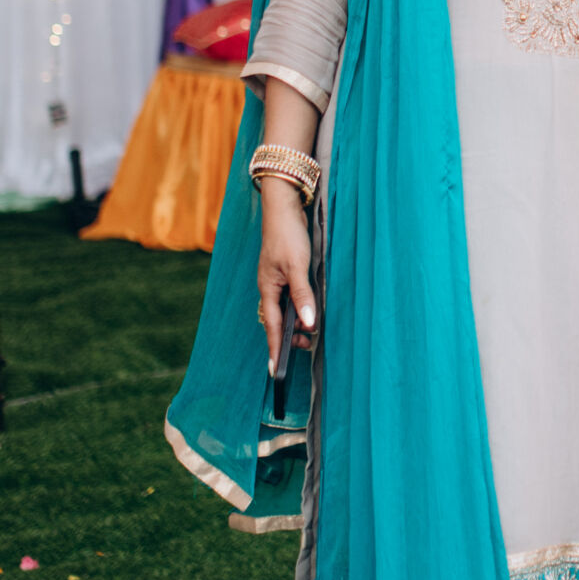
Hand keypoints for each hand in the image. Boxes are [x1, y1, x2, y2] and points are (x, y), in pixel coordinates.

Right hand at [256, 181, 315, 370]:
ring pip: (284, 310)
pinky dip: (299, 307)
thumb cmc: (288, 236)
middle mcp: (270, 288)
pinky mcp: (285, 273)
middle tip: (307, 345)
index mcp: (268, 289)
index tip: (275, 371)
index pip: (271, 327)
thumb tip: (308, 323)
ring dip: (296, 321)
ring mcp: (276, 280)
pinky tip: (308, 308)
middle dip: (289, 337)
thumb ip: (303, 296)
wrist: (283, 208)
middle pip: (277, 321)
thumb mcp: (298, 268)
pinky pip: (290, 298)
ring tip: (311, 330)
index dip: (275, 349)